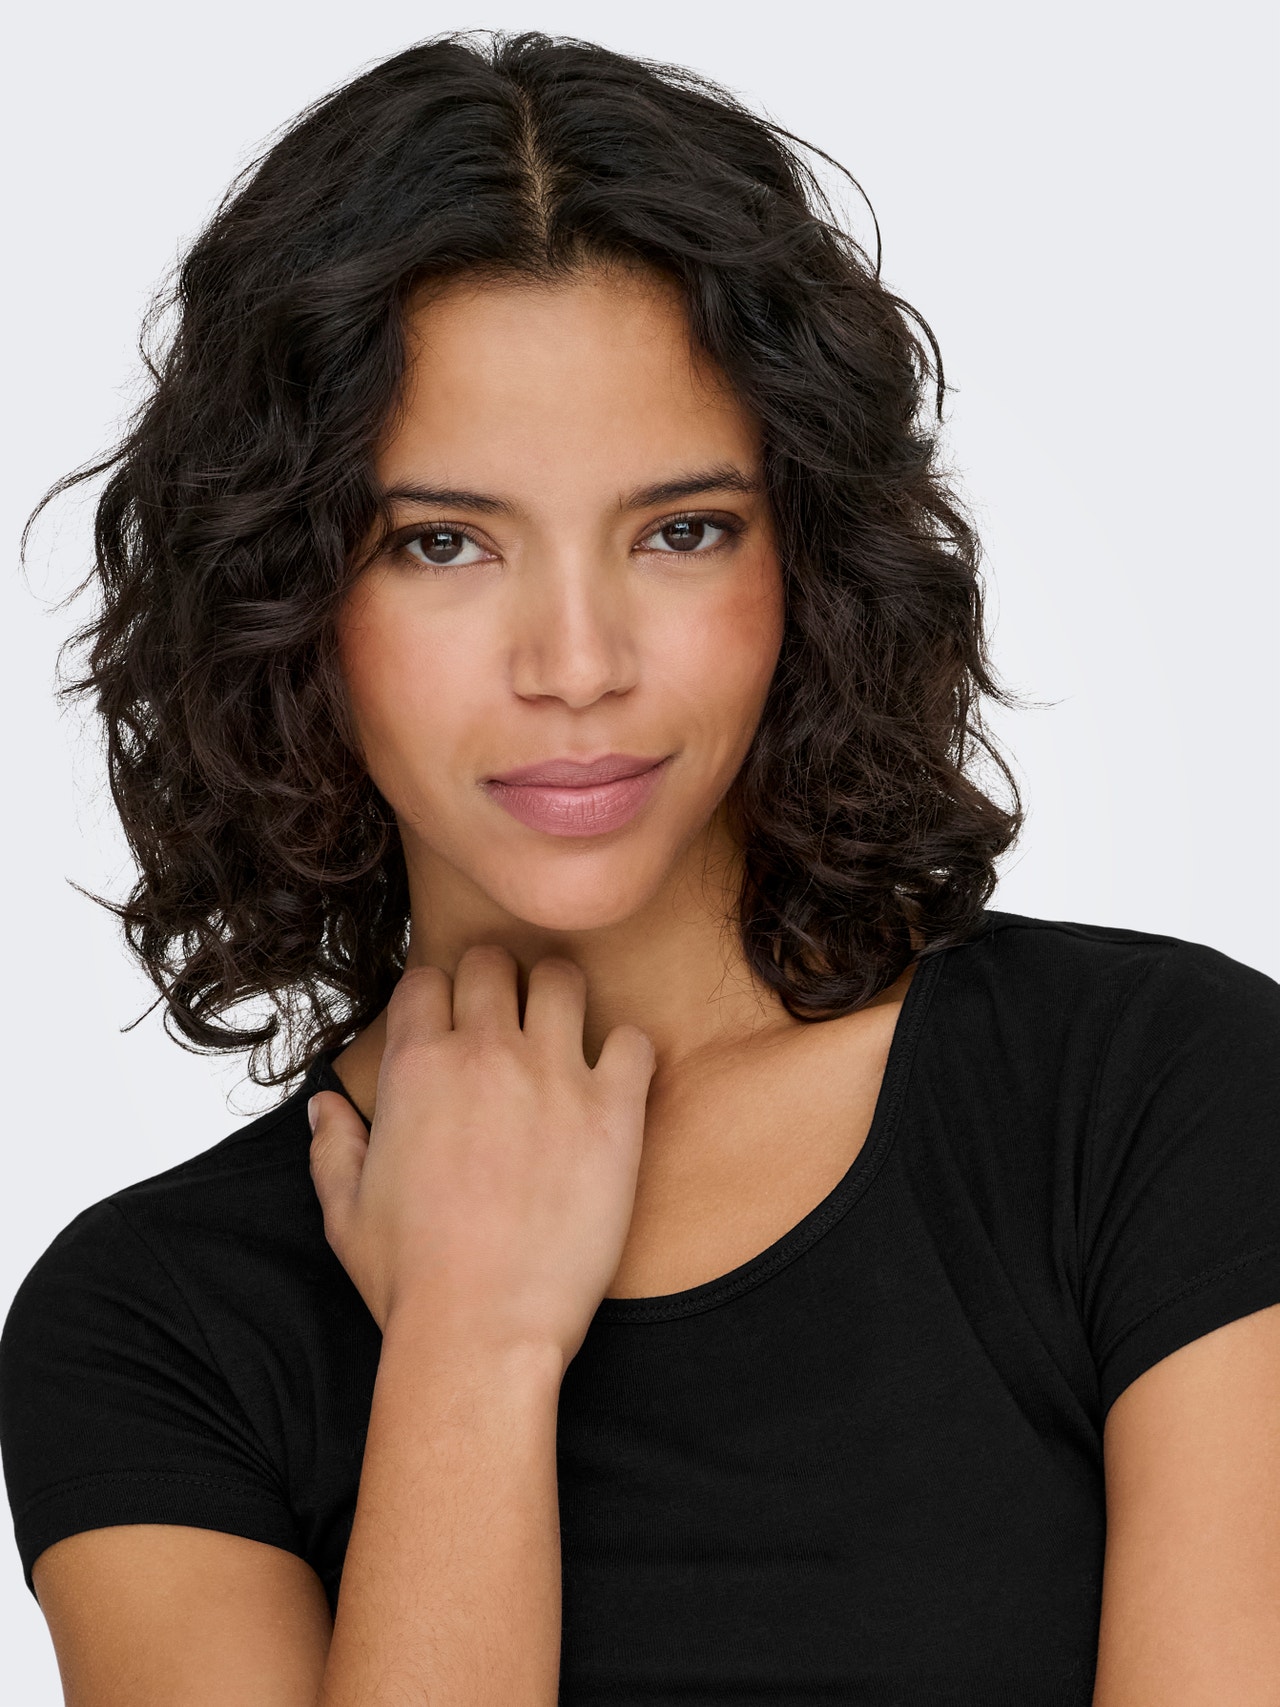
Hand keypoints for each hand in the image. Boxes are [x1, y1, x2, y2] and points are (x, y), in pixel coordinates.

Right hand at [306, 946, 655, 1366]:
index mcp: (416, 1068)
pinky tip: (614, 1082)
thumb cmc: (411, 1280)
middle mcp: (485, 1055)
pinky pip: (634, 1041)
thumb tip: (326, 1106)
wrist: (481, 1332)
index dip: (437, 996)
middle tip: (507, 1018)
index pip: (427, 979)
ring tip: (562, 1033)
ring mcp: (554, 1077)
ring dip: (560, 997)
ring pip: (564, 980)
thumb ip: (333, 1145)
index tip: (450, 1022)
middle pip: (495, 962)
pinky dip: (627, 1052)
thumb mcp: (344, 1212)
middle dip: (497, 980)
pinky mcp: (613, 1113)